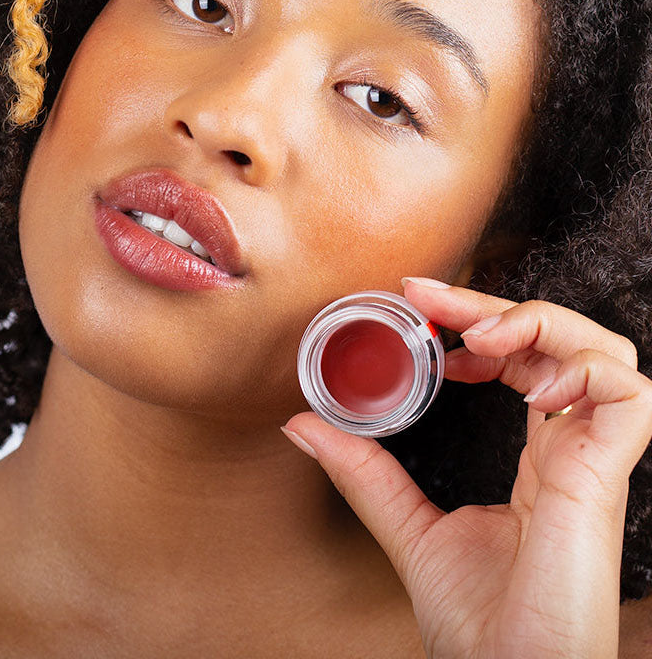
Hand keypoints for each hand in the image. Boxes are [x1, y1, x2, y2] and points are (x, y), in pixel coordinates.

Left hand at [281, 278, 651, 658]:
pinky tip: (531, 386)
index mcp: (540, 459)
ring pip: (607, 354)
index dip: (483, 323)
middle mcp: (572, 451)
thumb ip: (364, 473)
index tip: (424, 311)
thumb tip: (302, 425)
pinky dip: (585, 370)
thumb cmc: (478, 624)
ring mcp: (593, 462)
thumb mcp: (407, 527)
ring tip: (481, 337)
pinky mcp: (603, 479)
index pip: (527, 361)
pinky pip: (630, 396)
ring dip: (542, 324)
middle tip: (429, 297)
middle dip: (496, 303)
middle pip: (562, 341)